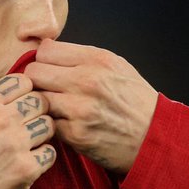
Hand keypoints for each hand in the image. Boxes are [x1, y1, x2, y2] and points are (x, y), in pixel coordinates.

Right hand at [0, 73, 57, 188]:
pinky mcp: (26, 168)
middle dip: (36, 112)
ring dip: (42, 135)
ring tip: (28, 145)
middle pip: (40, 100)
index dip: (25, 92)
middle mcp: (0, 119)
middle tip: (27, 127)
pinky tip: (28, 163)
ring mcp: (15, 143)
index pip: (23, 81)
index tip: (20, 106)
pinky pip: (50, 153)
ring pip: (49, 124)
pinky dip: (43, 159)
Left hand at [24, 39, 157, 173]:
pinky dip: (53, 125)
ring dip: (43, 105)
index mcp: (97, 59)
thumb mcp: (117, 66)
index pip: (45, 50)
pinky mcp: (75, 134)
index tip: (50, 70)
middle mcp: (87, 81)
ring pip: (35, 99)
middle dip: (38, 81)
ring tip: (57, 109)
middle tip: (49, 90)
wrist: (155, 138)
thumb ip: (83, 57)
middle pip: (34, 72)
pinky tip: (67, 125)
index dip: (44, 61)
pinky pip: (46, 123)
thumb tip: (47, 51)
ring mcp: (79, 109)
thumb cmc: (135, 102)